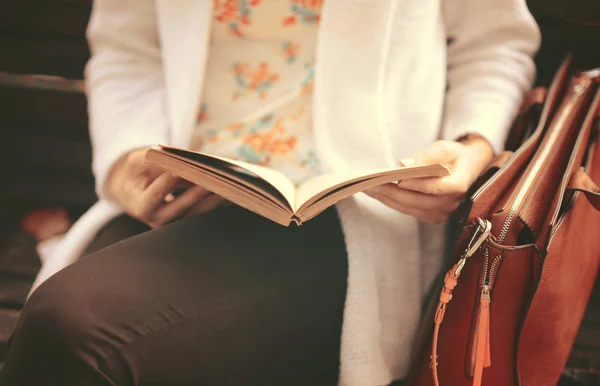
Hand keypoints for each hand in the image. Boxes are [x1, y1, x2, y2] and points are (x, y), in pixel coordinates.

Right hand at [108, 148, 224, 227]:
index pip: (156, 194)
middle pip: (180, 206)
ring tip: (226, 185)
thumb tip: (177, 157)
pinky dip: (213, 201)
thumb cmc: (134, 173)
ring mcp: (173, 223)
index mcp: (141, 207)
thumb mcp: (137, 161)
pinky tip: (227, 189)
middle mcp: (157, 219)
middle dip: (196, 191)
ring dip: (211, 200)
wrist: (133, 190)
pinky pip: (202, 212)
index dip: (168, 182)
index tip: (180, 170)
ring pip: (195, 213)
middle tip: (212, 177)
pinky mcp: (185, 220)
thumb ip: (152, 158)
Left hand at [365, 137, 493, 223]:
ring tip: (367, 188)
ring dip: (387, 199)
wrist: (468, 167)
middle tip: (370, 183)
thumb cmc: (455, 155)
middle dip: (392, 192)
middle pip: (418, 201)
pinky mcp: (432, 215)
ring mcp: (442, 212)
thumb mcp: (444, 148)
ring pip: (411, 208)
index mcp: (459, 185)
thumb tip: (403, 164)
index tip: (396, 178)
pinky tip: (377, 194)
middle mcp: (452, 203)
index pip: (436, 187)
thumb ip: (426, 155)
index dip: (416, 184)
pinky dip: (392, 203)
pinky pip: (409, 211)